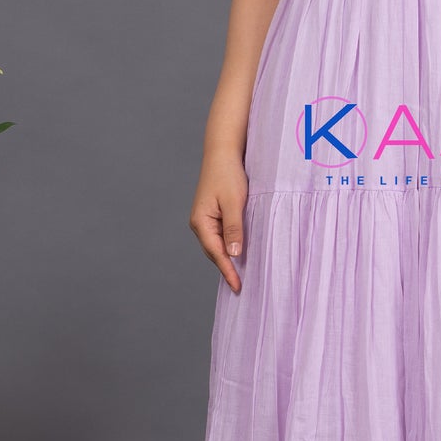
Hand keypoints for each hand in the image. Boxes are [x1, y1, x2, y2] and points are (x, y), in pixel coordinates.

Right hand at [190, 150, 248, 293]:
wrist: (222, 153)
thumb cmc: (227, 174)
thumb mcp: (234, 202)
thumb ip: (234, 228)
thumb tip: (234, 254)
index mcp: (201, 222)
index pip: (216, 253)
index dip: (228, 271)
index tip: (237, 286)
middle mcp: (199, 223)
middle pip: (214, 252)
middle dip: (226, 269)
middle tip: (240, 287)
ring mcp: (205, 219)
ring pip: (217, 245)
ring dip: (227, 259)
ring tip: (240, 276)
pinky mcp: (212, 215)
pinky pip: (220, 236)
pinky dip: (228, 246)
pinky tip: (238, 253)